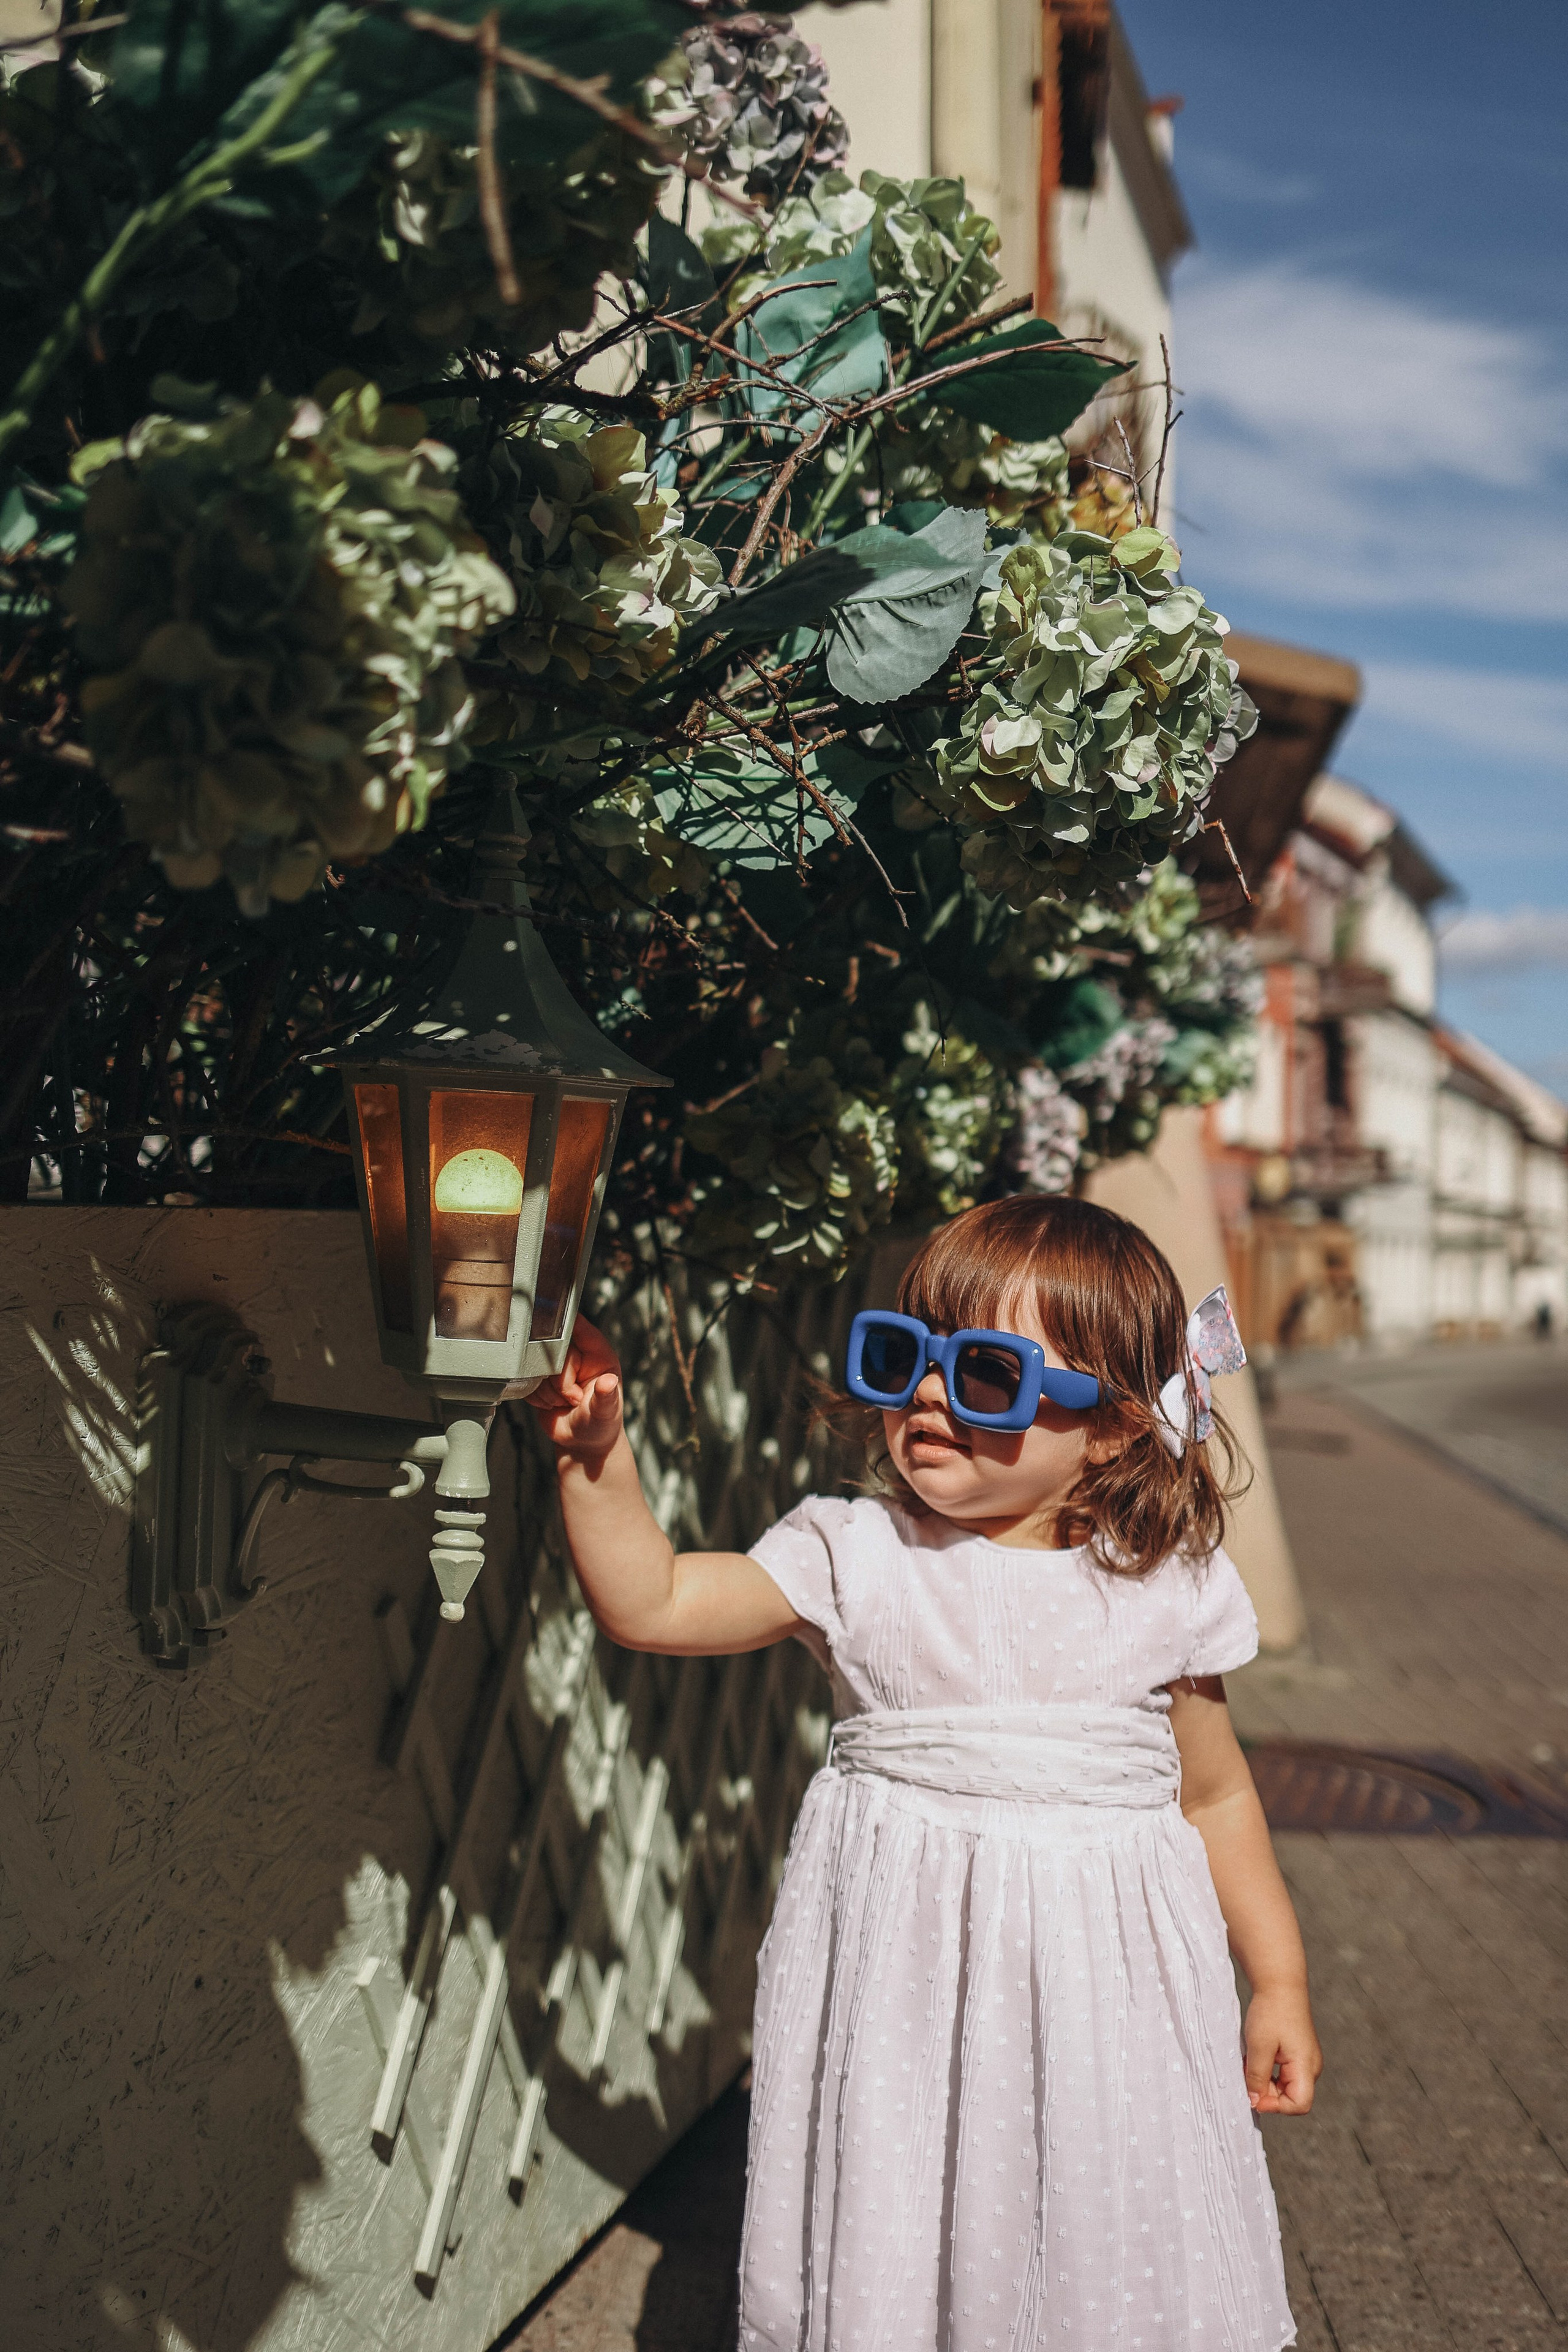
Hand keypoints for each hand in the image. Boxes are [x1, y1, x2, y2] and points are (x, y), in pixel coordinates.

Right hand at [530, 1316, 623, 1462]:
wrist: (582, 1443)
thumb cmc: (601, 1424)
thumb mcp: (606, 1412)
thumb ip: (606, 1396)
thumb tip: (609, 1381)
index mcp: (599, 1356)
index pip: (583, 1329)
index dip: (569, 1322)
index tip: (554, 1314)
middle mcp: (578, 1356)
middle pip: (555, 1350)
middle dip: (560, 1380)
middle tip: (573, 1400)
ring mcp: (556, 1367)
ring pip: (538, 1366)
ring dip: (548, 1391)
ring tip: (565, 1404)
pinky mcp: (539, 1378)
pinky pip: (527, 1379)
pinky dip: (536, 1396)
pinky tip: (551, 1405)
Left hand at [1243, 1983, 1321, 2114]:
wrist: (1279, 1983)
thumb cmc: (1271, 2011)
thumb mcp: (1259, 2046)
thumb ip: (1257, 2077)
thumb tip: (1254, 2101)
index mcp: (1306, 2066)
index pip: (1299, 2105)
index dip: (1275, 2106)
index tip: (1254, 2094)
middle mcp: (1310, 2066)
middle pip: (1290, 2097)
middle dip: (1266, 2091)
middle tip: (1246, 2073)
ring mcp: (1304, 2059)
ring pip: (1283, 2085)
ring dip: (1263, 2080)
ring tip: (1248, 2062)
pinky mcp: (1297, 2053)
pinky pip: (1282, 2072)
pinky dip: (1266, 2069)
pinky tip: (1254, 2057)